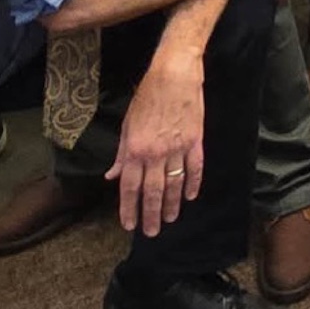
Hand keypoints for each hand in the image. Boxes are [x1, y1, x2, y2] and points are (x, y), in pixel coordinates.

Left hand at [106, 57, 204, 236]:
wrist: (174, 75)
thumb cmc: (147, 97)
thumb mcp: (127, 125)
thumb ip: (121, 154)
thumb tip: (114, 176)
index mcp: (135, 150)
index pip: (130, 187)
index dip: (129, 208)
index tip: (129, 225)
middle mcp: (155, 154)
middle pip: (152, 192)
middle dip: (151, 215)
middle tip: (152, 232)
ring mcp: (178, 149)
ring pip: (174, 185)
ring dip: (172, 205)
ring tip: (170, 219)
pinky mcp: (195, 142)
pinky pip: (195, 169)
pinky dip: (193, 184)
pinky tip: (190, 196)